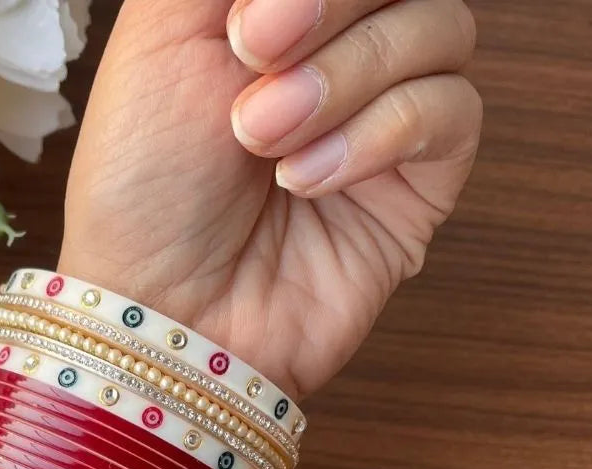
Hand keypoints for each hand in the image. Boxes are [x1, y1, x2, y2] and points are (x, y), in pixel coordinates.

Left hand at [59, 0, 481, 397]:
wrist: (158, 314)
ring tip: (264, 138)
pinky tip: (308, 179)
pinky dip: (382, 133)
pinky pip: (453, 112)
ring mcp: (380, 119)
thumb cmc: (138, 190)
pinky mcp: (416, 187)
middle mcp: (335, 55)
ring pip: (443, 29)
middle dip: (329, 6)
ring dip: (347, 76)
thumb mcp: (156, 39)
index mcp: (271, 12)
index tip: (245, 21)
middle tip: (255, 54)